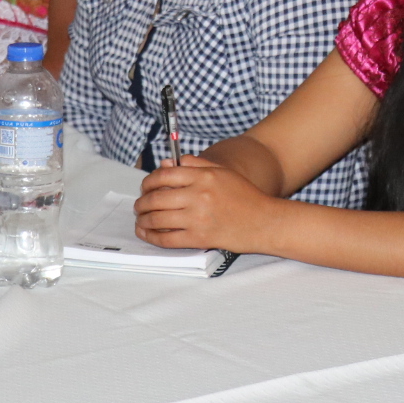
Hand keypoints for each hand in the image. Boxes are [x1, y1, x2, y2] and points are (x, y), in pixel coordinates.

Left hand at [134, 157, 278, 250]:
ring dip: (143, 220)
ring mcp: (198, 218)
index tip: (145, 187)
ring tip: (141, 220)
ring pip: (157, 219)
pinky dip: (152, 237)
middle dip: (142, 203)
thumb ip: (196, 164)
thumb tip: (169, 163)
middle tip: (139, 206)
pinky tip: (147, 233)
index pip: (164, 176)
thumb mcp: (223, 172)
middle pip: (156, 198)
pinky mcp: (199, 238)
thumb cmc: (246, 196)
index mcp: (203, 176)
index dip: (148, 182)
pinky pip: (167, 238)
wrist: (264, 222)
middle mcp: (198, 195)